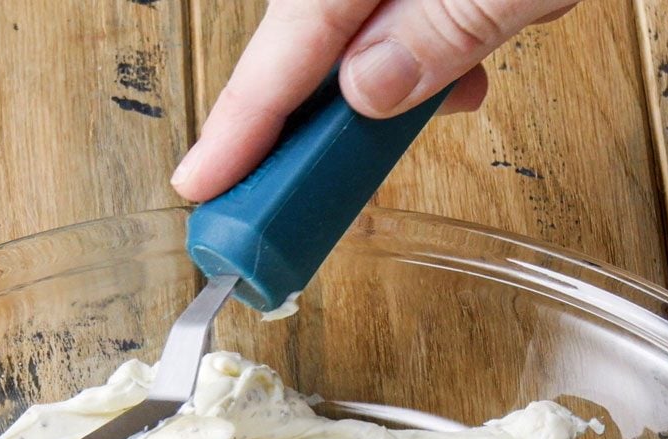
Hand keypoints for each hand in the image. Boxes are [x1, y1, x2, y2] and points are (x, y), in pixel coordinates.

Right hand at [171, 0, 582, 200]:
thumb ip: (446, 24)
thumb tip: (364, 92)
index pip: (288, 40)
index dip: (241, 120)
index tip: (199, 182)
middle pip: (312, 31)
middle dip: (309, 105)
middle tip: (287, 192)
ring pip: (360, 21)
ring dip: (387, 76)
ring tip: (429, 111)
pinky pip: (409, 3)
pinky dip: (432, 42)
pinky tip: (467, 65)